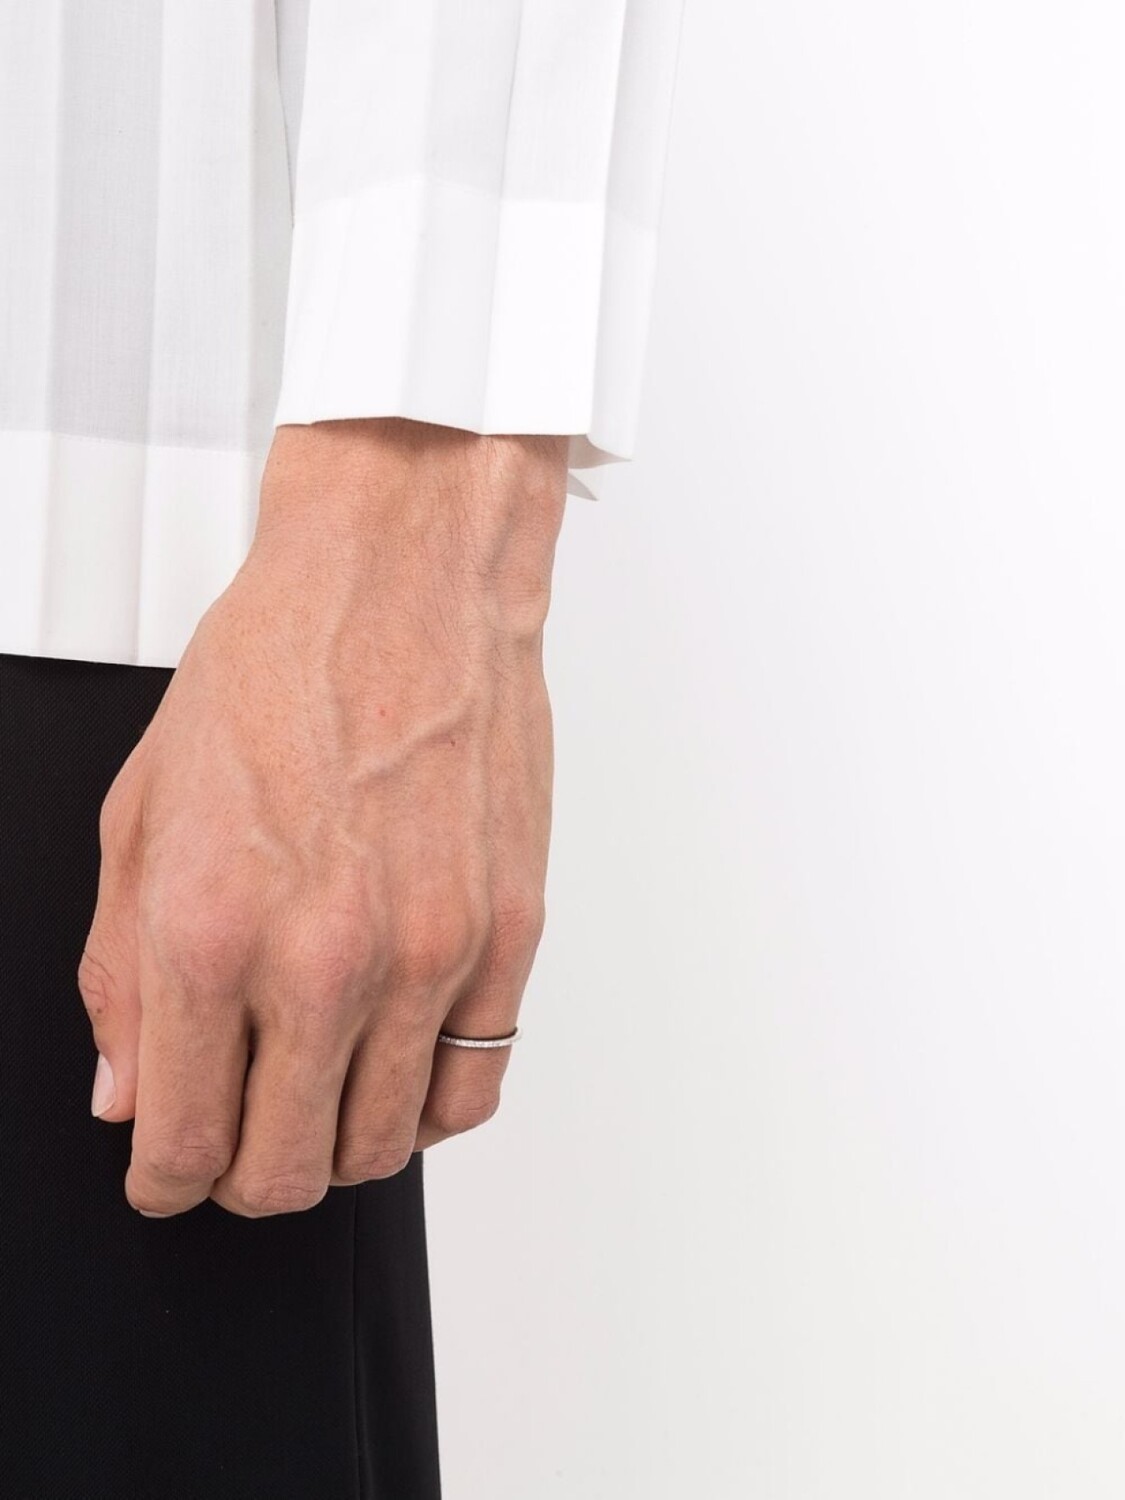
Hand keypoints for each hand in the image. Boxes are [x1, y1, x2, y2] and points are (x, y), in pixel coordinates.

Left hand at [78, 418, 567, 1217]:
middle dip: (243, 1179)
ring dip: (336, 1146)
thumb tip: (127, 1088)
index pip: (182, 1140)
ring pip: (384, 1146)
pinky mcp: (508, 936)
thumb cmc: (276, 667)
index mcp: (210, 928)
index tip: (169, 1173)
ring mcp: (431, 953)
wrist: (404, 581)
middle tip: (235, 1141)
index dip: (166, 1182)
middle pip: (285, 1171)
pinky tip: (395, 1064)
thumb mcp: (143, 810)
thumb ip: (121, 972)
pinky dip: (427, 1106)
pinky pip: (474, 1088)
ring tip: (315, 1096)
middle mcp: (326, 958)